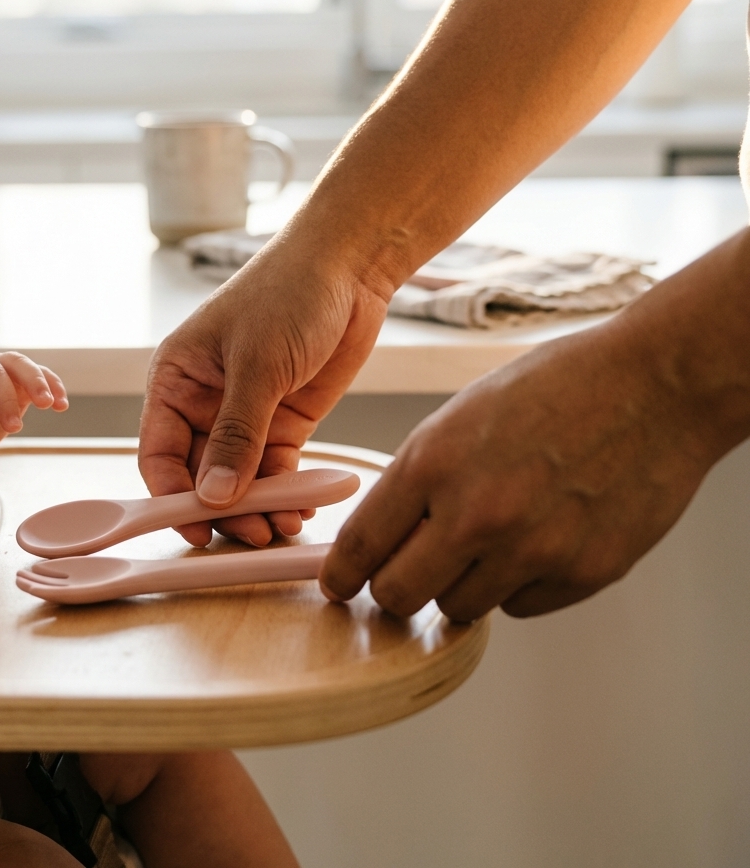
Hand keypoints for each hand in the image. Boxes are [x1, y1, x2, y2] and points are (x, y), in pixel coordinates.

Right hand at [139, 237, 390, 546]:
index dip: (172, 495)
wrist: (350, 265)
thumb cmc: (288, 291)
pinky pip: (278, 468)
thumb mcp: (257, 364)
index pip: (160, 453)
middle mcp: (205, 402)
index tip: (194, 527)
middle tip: (251, 532)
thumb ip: (236, 433)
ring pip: (241, 478)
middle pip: (201, 474)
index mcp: (177, 380)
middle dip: (223, 508)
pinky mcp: (285, 420)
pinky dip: (287, 491)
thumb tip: (213, 494)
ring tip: (280, 525)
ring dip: (258, 506)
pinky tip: (300, 506)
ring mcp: (247, 414)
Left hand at [319, 318, 717, 619]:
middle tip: (406, 577)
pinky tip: (535, 540)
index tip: (339, 585)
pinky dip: (516, 584)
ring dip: (460, 584)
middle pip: (399, 596)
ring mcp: (532, 548)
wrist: (653, 384)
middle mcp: (475, 513)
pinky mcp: (583, 573)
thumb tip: (387, 536)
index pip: (361, 545)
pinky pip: (520, 606)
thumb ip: (419, 478)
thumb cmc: (554, 387)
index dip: (341, 574)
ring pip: (459, 608)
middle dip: (395, 590)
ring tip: (487, 541)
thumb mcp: (460, 415)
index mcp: (432, 462)